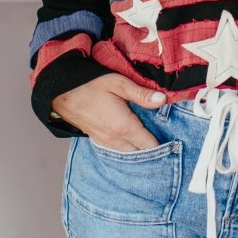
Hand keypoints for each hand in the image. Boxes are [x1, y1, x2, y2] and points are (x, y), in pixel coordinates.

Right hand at [51, 73, 166, 150]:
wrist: (61, 92)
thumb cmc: (90, 84)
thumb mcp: (118, 83)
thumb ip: (141, 94)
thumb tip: (163, 100)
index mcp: (124, 127)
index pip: (149, 146)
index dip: (164, 146)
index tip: (176, 143)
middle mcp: (115, 139)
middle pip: (140, 153)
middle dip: (154, 150)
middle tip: (168, 142)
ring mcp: (105, 141)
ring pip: (129, 153)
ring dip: (140, 149)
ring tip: (153, 141)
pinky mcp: (98, 139)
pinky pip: (118, 150)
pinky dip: (128, 147)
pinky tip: (133, 139)